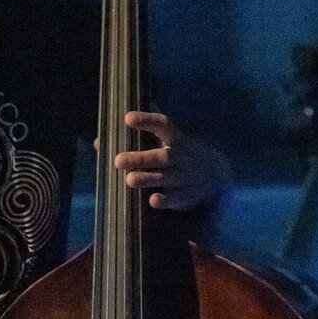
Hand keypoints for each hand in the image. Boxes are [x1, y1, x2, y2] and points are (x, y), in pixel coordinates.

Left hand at [114, 111, 231, 210]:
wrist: (218, 174)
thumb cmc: (181, 153)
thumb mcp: (167, 140)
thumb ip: (136, 139)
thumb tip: (100, 140)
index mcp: (176, 139)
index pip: (162, 125)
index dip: (146, 121)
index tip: (127, 118)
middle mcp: (181, 157)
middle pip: (161, 157)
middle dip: (140, 158)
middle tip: (118, 160)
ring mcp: (185, 177)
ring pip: (166, 178)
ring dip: (148, 179)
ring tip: (129, 180)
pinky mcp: (186, 196)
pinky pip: (176, 198)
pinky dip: (165, 200)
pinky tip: (152, 200)